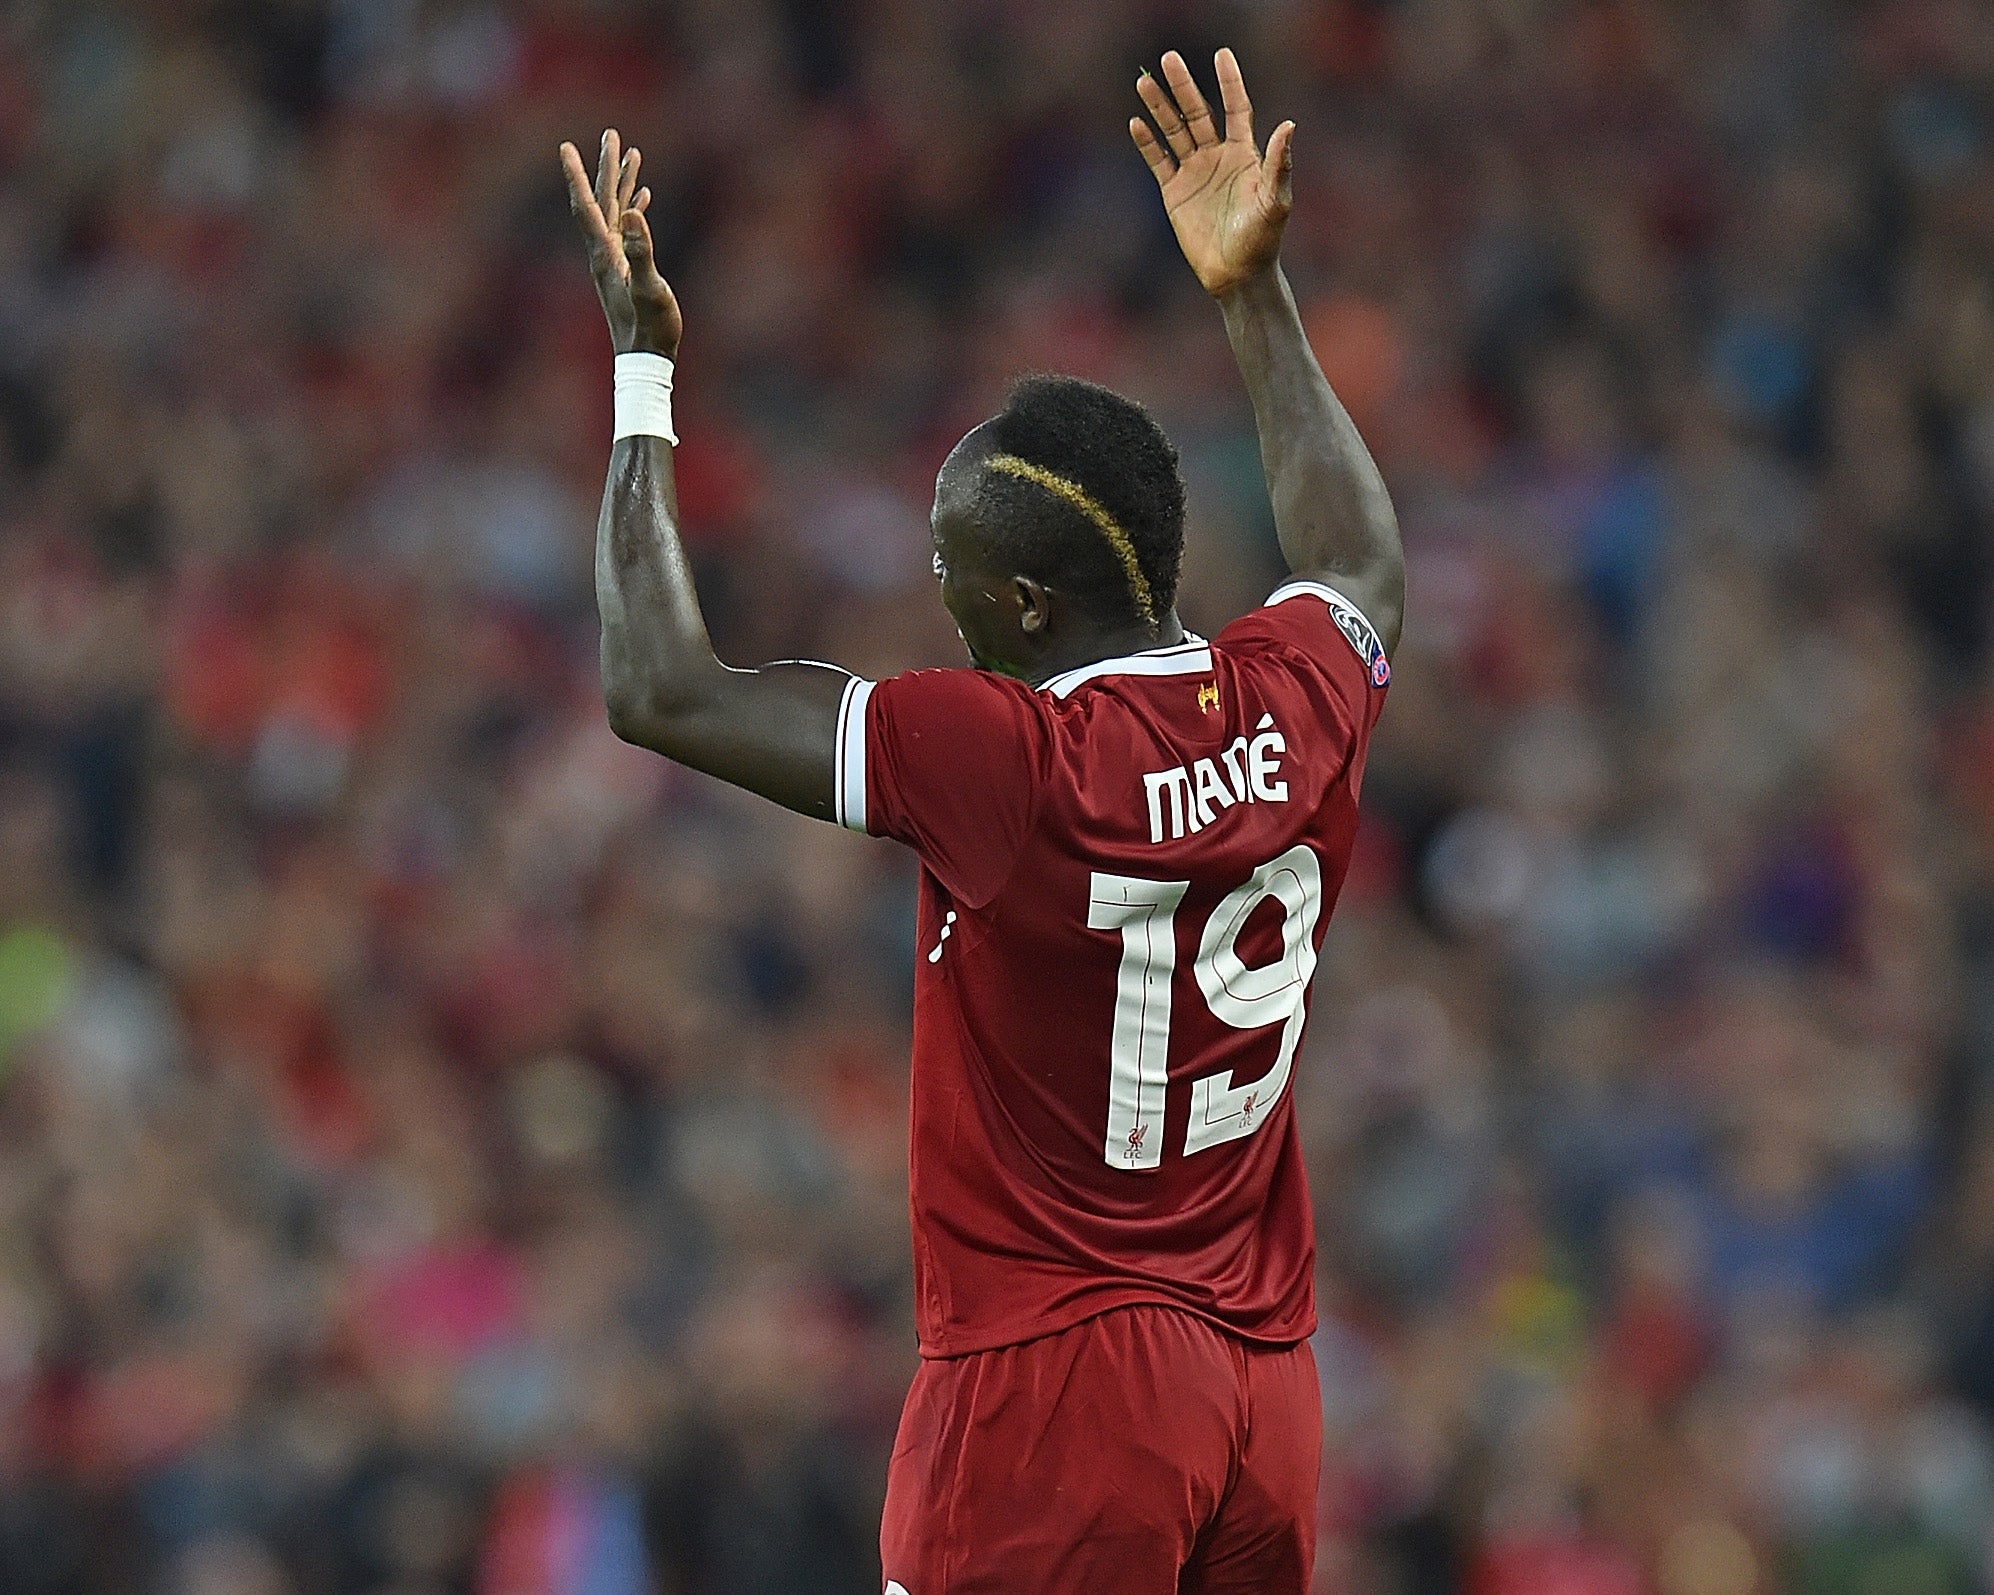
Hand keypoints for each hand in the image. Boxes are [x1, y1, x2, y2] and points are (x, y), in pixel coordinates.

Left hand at [560, 130, 681, 356]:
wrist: (645, 359)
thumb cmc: (650, 329)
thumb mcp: (650, 290)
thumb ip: (642, 253)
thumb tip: (636, 214)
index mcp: (605, 254)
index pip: (587, 206)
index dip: (577, 176)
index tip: (566, 146)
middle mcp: (604, 253)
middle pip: (600, 201)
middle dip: (604, 167)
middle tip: (611, 133)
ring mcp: (614, 260)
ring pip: (615, 210)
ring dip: (622, 182)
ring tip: (632, 153)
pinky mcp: (626, 268)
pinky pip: (626, 228)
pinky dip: (632, 207)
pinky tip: (642, 198)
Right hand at [1132, 49, 1293, 298]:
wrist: (1237, 275)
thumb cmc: (1263, 240)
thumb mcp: (1276, 201)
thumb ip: (1279, 163)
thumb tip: (1289, 125)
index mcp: (1245, 154)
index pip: (1236, 108)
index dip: (1229, 82)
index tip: (1221, 55)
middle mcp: (1218, 156)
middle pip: (1198, 112)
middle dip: (1183, 86)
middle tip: (1168, 59)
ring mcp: (1195, 172)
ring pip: (1174, 132)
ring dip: (1160, 108)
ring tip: (1144, 83)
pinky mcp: (1175, 192)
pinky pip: (1159, 161)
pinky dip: (1147, 144)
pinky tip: (1136, 124)